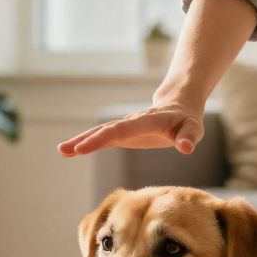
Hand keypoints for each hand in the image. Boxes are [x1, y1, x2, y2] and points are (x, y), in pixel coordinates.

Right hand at [58, 101, 203, 156]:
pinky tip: (70, 152)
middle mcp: (133, 121)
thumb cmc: (188, 120)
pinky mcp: (123, 133)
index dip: (103, 138)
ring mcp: (126, 127)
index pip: (123, 129)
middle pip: (106, 130)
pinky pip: (102, 138)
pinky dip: (86, 144)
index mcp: (149, 120)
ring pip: (100, 132)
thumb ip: (189, 137)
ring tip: (62, 151)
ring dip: (81, 141)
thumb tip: (185, 148)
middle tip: (65, 150)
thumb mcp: (194, 128)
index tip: (84, 148)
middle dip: (86, 140)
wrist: (179, 105)